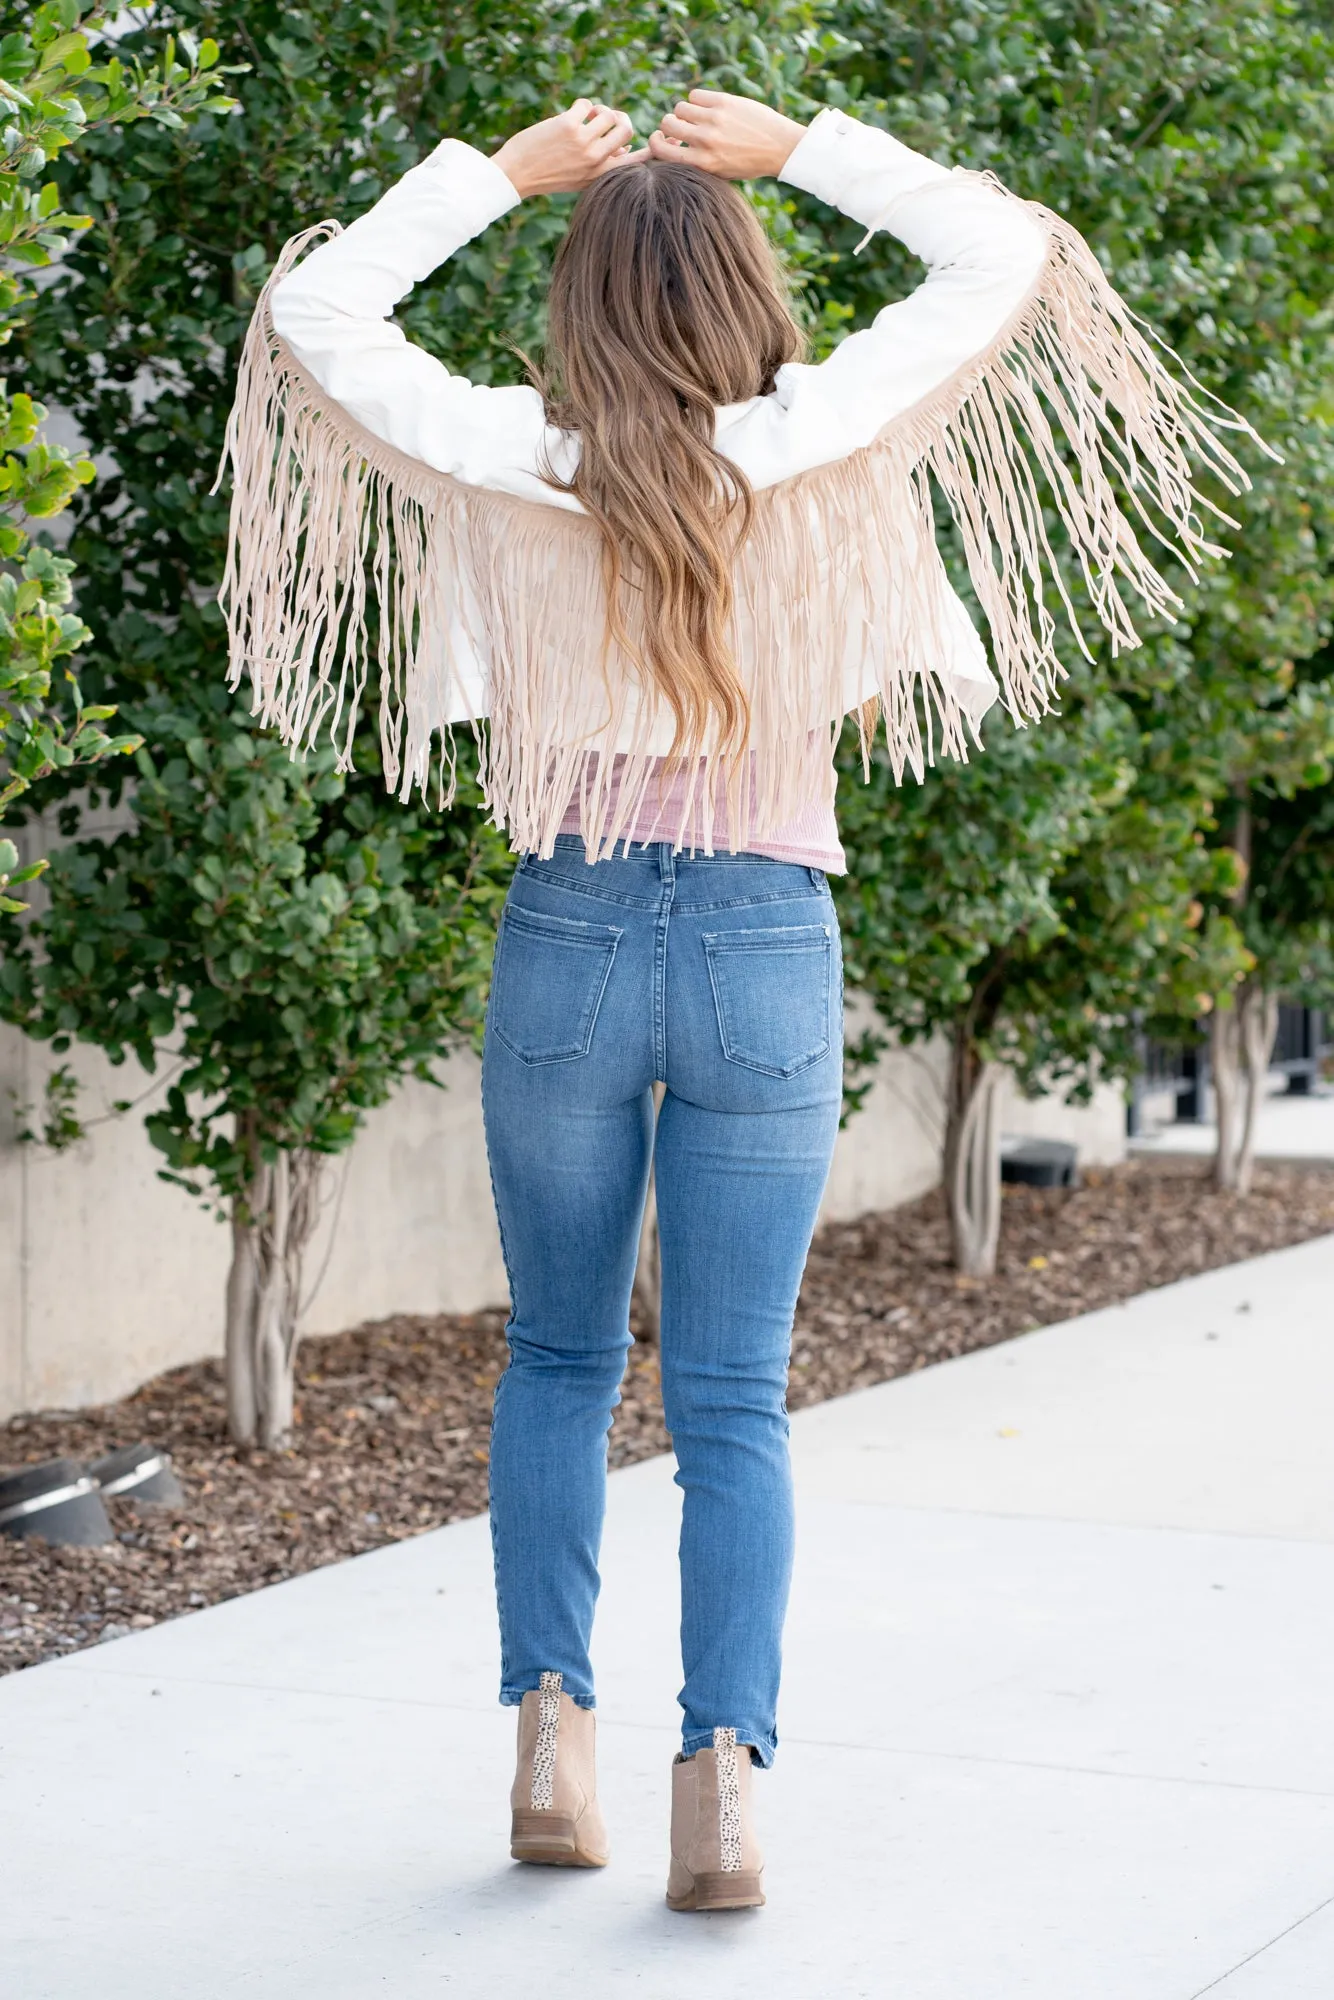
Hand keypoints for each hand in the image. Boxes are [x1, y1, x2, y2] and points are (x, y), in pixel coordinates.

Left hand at [492, 100, 640, 197]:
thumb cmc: (548, 176)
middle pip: (626, 129)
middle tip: (606, 118)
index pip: (636, 162)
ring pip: (607, 113)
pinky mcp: (568, 125)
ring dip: (598, 109)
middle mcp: (595, 159)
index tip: (655, 141)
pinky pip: (586, 103)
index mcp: (600, 174)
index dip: (650, 149)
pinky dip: (581, 105)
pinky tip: (571, 114)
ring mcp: (582, 142)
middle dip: (620, 118)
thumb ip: (603, 164)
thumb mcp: (580, 178)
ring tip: (586, 116)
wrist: (517, 174)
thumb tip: (626, 145)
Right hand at [648, 90, 804, 179]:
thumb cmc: (748, 163)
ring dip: (685, 111)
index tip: (659, 138)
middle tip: (680, 125)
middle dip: (669, 124)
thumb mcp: (719, 173)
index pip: (660, 150)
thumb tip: (671, 144)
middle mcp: (705, 141)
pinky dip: (697, 100)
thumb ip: (695, 162)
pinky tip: (709, 107)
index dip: (655, 141)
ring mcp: (715, 119)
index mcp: (702, 163)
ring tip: (698, 117)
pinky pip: (695, 95)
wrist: (780, 147)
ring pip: (680, 107)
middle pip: (667, 122)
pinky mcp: (724, 102)